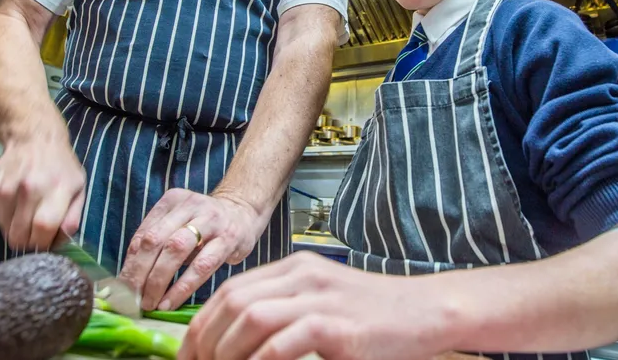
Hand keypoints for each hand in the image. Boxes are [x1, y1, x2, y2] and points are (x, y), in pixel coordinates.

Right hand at [0, 131, 84, 250]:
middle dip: (28, 241)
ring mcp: (6, 188)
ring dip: (15, 229)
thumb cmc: (60, 167)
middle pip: (20, 234)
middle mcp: (29, 188)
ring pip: (5, 230)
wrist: (34, 139)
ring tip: (25, 215)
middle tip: (34, 233)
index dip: (42, 243)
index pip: (43, 228)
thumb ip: (72, 218)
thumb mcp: (78, 189)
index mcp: (56, 189)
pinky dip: (4, 218)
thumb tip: (58, 243)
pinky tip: (14, 206)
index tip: (44, 243)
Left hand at [120, 189, 264, 310]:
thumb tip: (126, 281)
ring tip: (149, 303)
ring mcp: (211, 220)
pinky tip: (171, 302)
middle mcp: (190, 206)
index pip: (142, 235)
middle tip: (131, 300)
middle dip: (138, 274)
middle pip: (154, 240)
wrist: (244, 212)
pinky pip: (201, 265)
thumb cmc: (204, 225)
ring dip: (158, 280)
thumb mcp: (179, 224)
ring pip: (175, 250)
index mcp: (172, 201)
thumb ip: (156, 243)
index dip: (128, 265)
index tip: (119, 291)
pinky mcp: (228, 238)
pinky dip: (183, 287)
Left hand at [178, 252, 451, 359]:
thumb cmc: (377, 317)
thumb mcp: (325, 302)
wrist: (429, 311)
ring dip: (226, 352)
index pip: (232, 290)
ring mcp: (321, 297)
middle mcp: (304, 275)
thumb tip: (241, 342)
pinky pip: (283, 343)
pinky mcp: (339, 326)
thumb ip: (287, 312)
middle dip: (205, 341)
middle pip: (233, 302)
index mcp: (297, 267)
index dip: (201, 325)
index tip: (188, 355)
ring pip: (251, 317)